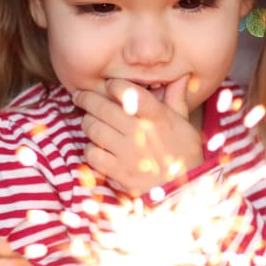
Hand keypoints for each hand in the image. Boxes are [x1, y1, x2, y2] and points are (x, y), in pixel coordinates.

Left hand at [73, 76, 203, 194]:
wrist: (185, 189)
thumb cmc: (185, 153)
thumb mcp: (185, 123)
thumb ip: (177, 98)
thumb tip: (180, 76)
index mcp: (158, 116)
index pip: (129, 92)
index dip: (113, 85)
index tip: (109, 85)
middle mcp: (141, 131)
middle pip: (103, 107)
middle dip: (87, 98)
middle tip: (80, 96)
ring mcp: (128, 152)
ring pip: (93, 128)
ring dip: (87, 122)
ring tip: (89, 121)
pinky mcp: (119, 171)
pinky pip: (92, 154)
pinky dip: (90, 148)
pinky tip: (96, 147)